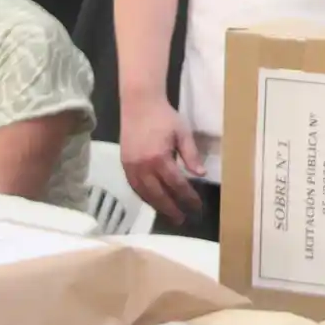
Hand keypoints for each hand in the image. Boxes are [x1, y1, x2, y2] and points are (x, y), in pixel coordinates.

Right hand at [119, 95, 204, 225]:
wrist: (139, 104)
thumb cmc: (165, 116)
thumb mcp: (183, 133)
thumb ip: (191, 155)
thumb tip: (200, 174)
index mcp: (159, 158)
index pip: (176, 184)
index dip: (188, 198)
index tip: (197, 207)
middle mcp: (143, 166)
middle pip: (158, 194)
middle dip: (171, 209)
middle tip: (182, 220)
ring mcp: (131, 166)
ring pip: (144, 193)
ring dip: (157, 205)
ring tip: (169, 214)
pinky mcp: (124, 164)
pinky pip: (134, 186)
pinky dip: (144, 196)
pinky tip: (153, 200)